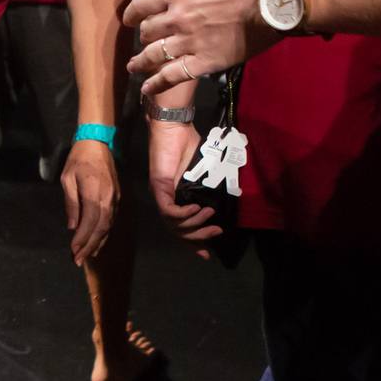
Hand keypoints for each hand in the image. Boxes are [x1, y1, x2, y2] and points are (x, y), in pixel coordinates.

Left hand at [59, 140, 118, 267]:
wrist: (97, 143)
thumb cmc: (78, 160)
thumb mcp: (67, 179)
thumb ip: (71, 203)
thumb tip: (73, 226)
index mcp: (95, 194)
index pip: (90, 223)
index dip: (82, 240)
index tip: (73, 252)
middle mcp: (109, 199)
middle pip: (101, 229)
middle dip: (90, 246)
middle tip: (78, 260)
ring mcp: (115, 199)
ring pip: (108, 226)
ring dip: (97, 242)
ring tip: (86, 255)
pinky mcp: (117, 197)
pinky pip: (111, 219)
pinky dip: (104, 232)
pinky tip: (97, 240)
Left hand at [122, 0, 278, 96]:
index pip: (141, 5)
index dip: (132, 14)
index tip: (129, 20)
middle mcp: (178, 18)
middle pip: (148, 31)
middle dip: (143, 34)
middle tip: (144, 39)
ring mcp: (191, 42)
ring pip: (155, 56)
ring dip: (141, 62)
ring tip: (134, 67)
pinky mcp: (207, 61)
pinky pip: (174, 76)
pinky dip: (157, 84)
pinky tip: (148, 90)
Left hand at [147, 117, 219, 257]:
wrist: (173, 127)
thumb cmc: (187, 144)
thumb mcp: (201, 171)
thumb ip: (207, 187)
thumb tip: (222, 200)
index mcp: (174, 198)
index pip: (180, 228)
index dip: (193, 242)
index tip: (207, 253)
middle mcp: (164, 200)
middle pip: (176, 231)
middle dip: (198, 237)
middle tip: (216, 232)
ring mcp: (159, 194)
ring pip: (172, 224)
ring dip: (193, 224)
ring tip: (209, 215)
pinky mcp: (158, 186)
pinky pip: (168, 210)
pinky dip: (183, 214)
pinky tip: (196, 208)